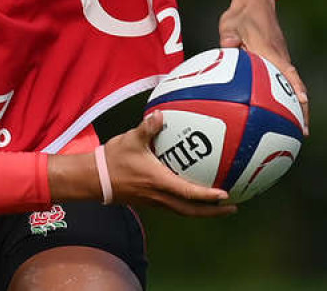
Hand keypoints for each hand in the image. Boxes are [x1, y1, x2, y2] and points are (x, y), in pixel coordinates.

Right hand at [102, 111, 236, 216]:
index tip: (225, 195)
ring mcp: (155, 201)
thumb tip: (160, 114)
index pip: (188, 193)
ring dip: (202, 210)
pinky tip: (192, 195)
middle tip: (232, 207)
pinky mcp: (150, 200)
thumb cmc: (114, 160)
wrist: (95, 178)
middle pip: (191, 211)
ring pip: (183, 211)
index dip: (208, 196)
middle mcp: (160, 196)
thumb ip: (147, 128)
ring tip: (218, 205)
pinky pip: (174, 206)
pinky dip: (188, 204)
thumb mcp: (131, 140)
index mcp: (159, 182)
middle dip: (213, 212)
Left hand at [219, 0, 308, 133]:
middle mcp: (279, 57)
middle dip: (302, 109)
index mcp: (269, 51)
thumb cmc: (241, 15)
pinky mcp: (276, 60)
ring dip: (296, 106)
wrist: (254, 2)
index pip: (286, 72)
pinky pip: (284, 81)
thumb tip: (226, 48)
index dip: (295, 87)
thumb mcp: (230, 25)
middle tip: (303, 132)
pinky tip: (279, 113)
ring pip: (292, 86)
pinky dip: (286, 97)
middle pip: (295, 86)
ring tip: (297, 130)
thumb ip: (229, 38)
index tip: (304, 102)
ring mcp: (280, 59)